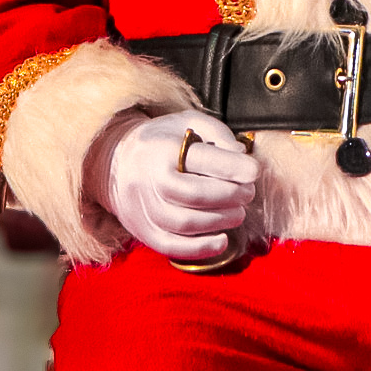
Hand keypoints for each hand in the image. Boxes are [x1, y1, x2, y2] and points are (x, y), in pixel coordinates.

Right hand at [96, 110, 258, 261]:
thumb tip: (241, 154)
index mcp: (162, 148)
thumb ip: (217, 133)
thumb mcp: (188, 122)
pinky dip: (200, 248)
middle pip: (195, 194)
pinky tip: (221, 240)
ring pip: (185, 223)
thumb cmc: (162, 141)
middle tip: (247, 193)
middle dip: (231, 196)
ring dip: (220, 221)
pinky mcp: (142, 230)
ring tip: (238, 213)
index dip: (233, 166)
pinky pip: (171, 246)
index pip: (201, 159)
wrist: (116, 161)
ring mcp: (143, 207)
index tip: (254, 171)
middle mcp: (149, 178)